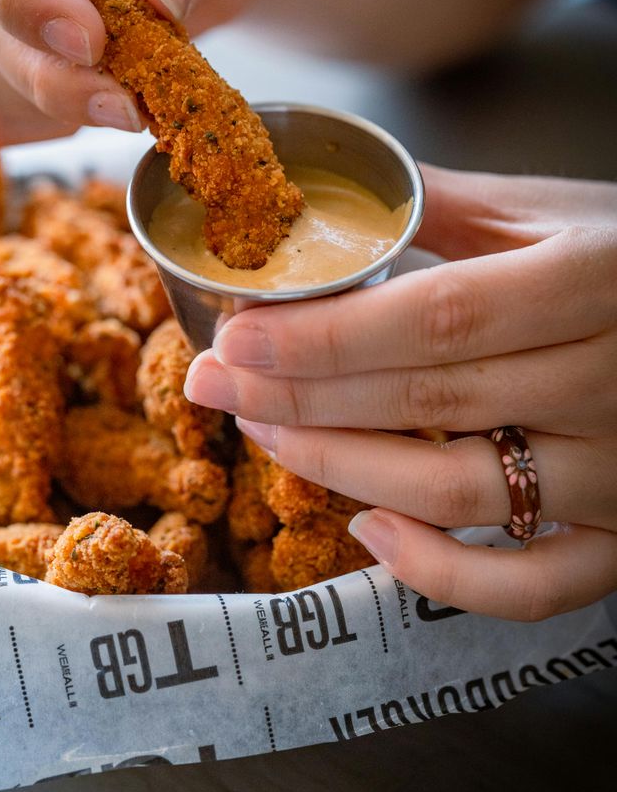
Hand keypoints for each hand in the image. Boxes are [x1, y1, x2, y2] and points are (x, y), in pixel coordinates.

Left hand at [184, 166, 616, 619]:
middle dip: (299, 399)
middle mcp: (613, 384)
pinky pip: (530, 588)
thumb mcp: (558, 214)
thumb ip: (449, 207)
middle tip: (213, 386)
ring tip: (267, 436)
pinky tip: (369, 531)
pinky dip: (442, 575)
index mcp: (596, 280)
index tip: (234, 339)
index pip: (438, 319)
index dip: (325, 338)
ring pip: (458, 494)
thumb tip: (328, 203)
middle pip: (430, 404)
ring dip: (343, 470)